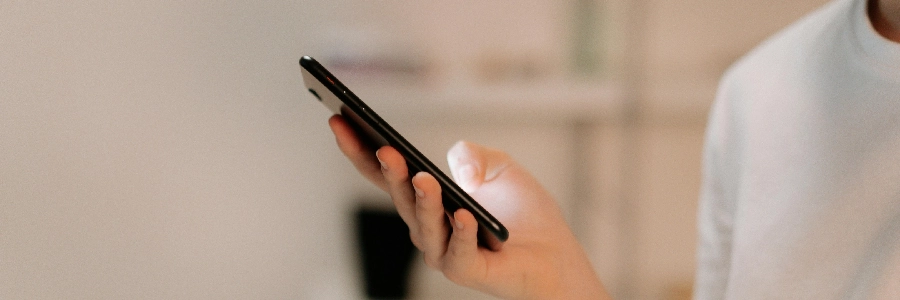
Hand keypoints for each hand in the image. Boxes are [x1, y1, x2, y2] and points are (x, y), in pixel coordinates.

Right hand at [328, 115, 609, 299]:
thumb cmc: (525, 215)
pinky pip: (458, 255)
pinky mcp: (470, 271)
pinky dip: (459, 235)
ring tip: (421, 176)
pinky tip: (462, 214)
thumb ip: (474, 155)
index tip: (339, 120)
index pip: (385, 173)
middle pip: (400, 197)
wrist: (557, 256)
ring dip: (421, 201)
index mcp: (427, 200)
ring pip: (424, 226)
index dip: (360, 148)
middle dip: (390, 172)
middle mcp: (427, 228)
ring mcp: (445, 252)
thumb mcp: (499, 167)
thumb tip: (456, 162)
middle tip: (384, 147)